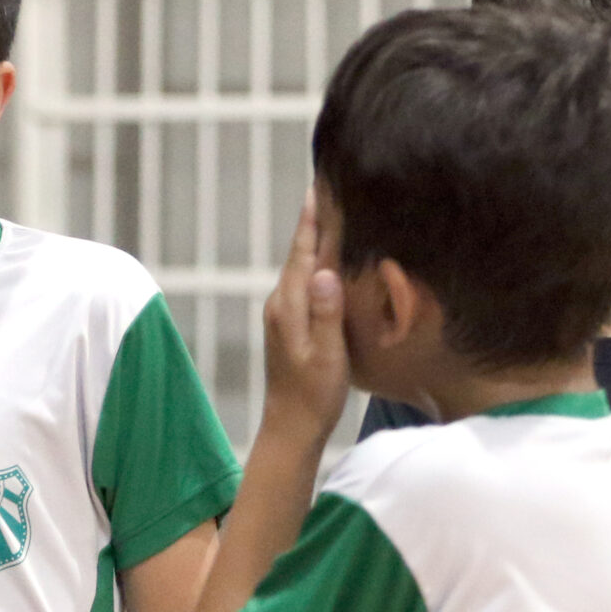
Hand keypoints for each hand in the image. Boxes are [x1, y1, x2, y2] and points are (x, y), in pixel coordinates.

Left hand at [261, 189, 348, 444]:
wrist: (291, 426)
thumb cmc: (313, 394)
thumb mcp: (326, 355)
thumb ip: (326, 313)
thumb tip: (324, 271)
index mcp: (289, 306)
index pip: (303, 251)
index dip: (314, 219)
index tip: (320, 186)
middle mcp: (281, 303)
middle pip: (300, 251)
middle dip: (313, 220)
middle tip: (326, 185)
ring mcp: (282, 313)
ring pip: (300, 265)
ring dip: (313, 238)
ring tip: (329, 211)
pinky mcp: (288, 323)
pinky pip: (302, 280)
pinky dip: (314, 261)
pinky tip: (325, 258)